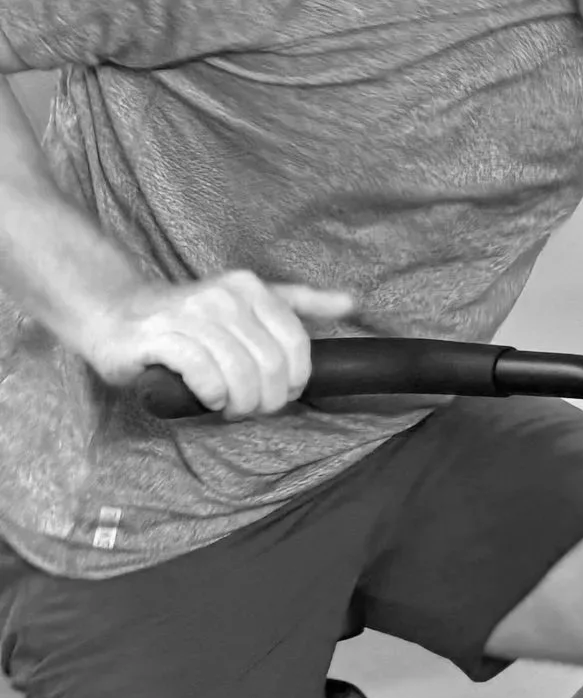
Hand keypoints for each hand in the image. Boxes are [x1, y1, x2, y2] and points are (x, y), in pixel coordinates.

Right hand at [78, 270, 355, 418]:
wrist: (114, 311)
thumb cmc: (188, 316)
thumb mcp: (247, 302)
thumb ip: (298, 304)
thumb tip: (352, 302)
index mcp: (250, 288)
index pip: (296, 344)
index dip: (295, 379)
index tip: (282, 394)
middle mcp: (223, 296)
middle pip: (270, 364)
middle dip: (268, 399)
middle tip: (253, 409)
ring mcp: (190, 314)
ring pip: (240, 373)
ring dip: (240, 403)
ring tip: (230, 407)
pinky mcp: (159, 336)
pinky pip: (203, 373)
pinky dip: (212, 394)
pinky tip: (209, 398)